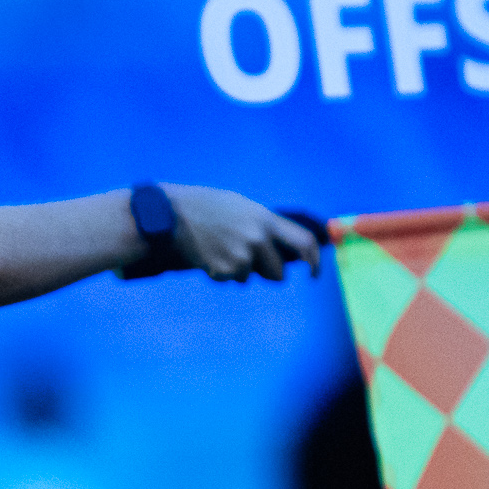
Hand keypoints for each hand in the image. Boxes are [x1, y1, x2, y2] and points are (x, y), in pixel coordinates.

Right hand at [164, 185, 323, 281]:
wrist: (173, 215)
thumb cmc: (209, 208)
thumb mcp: (243, 208)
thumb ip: (266, 226)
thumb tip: (287, 249)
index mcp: (266, 219)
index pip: (304, 243)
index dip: (315, 261)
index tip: (313, 274)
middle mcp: (258, 239)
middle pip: (279, 274)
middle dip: (267, 274)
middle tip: (249, 262)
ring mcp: (241, 256)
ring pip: (250, 279)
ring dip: (238, 271)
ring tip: (220, 249)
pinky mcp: (224, 271)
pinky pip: (230, 281)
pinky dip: (220, 274)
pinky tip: (208, 255)